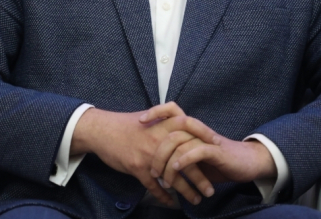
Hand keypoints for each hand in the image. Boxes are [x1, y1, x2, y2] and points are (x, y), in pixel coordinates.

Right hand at [71, 102, 215, 205]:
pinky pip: (154, 186)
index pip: (191, 128)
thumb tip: (184, 126)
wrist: (103, 130)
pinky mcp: (138, 168)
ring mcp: (149, 155)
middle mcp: (160, 140)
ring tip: (196, 199)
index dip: (205, 137)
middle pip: (186, 159)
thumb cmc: (126, 123)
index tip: (217, 148)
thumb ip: (167, 120)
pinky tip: (171, 203)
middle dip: (200, 176)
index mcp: (164, 125)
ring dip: (186, 190)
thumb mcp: (149, 116)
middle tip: (211, 188)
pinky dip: (163, 196)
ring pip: (173, 177)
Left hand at [142, 106, 276, 194]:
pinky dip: (184, 160)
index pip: (171, 110)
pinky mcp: (216, 151)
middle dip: (157, 153)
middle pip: (170, 132)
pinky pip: (197, 151)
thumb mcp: (196, 156)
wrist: (247, 162)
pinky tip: (177, 169)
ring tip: (162, 178)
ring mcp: (207, 139)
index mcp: (192, 129)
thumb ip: (179, 154)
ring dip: (168, 162)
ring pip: (180, 143)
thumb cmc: (218, 160)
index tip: (140, 121)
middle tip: (152, 172)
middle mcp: (197, 130)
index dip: (155, 111)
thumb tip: (157, 162)